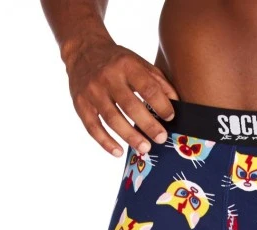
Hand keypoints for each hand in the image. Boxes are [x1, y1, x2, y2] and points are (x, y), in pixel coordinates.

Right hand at [63, 36, 177, 156]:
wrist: (83, 50)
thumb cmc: (118, 61)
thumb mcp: (139, 62)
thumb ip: (158, 81)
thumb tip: (176, 104)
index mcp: (126, 65)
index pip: (147, 87)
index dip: (161, 104)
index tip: (170, 117)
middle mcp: (107, 77)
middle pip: (130, 106)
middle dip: (148, 125)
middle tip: (161, 138)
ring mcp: (92, 91)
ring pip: (112, 119)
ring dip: (130, 137)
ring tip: (145, 148)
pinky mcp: (80, 104)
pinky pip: (92, 127)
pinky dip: (105, 142)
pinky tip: (118, 152)